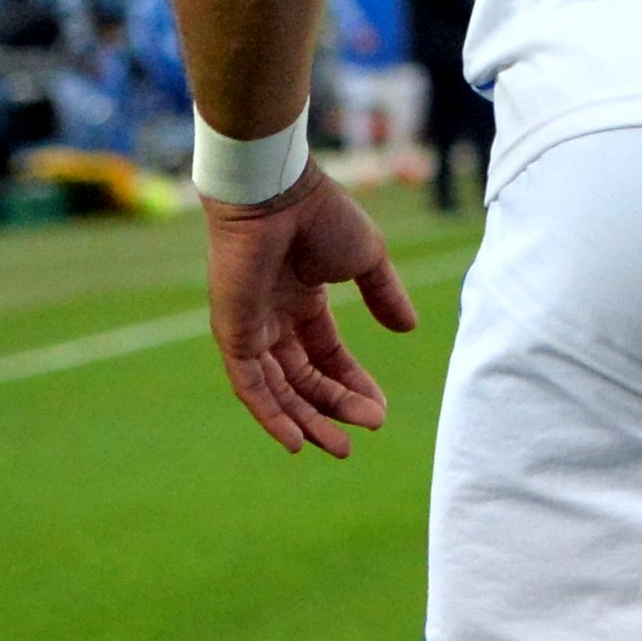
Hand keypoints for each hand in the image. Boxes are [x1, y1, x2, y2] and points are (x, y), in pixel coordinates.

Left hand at [204, 170, 416, 458]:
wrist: (277, 194)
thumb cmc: (321, 216)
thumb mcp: (367, 259)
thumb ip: (384, 295)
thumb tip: (408, 329)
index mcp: (302, 300)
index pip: (328, 356)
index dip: (354, 382)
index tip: (380, 408)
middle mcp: (272, 320)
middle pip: (305, 379)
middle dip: (336, 407)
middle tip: (368, 430)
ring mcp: (250, 330)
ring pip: (279, 391)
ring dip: (308, 420)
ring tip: (340, 446)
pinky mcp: (232, 335)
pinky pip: (250, 387)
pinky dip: (271, 415)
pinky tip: (296, 440)